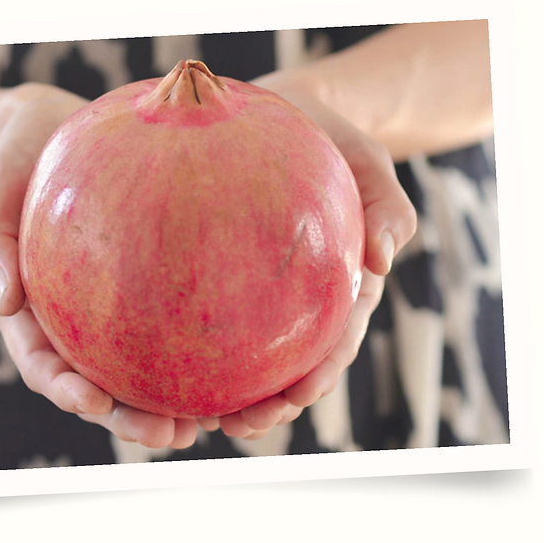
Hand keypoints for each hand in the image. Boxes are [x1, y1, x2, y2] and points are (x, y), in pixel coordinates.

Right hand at [0, 82, 199, 449]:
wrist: (50, 132)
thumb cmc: (16, 160)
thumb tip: (4, 300)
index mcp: (32, 312)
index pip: (45, 364)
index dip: (68, 391)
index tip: (94, 404)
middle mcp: (71, 321)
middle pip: (98, 384)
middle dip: (129, 418)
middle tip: (169, 436)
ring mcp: (106, 308)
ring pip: (138, 368)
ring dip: (168, 403)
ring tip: (210, 423)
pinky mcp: (142, 287)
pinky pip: (169, 324)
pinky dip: (194, 353)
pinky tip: (231, 366)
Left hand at [197, 70, 417, 439]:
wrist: (286, 119)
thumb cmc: (330, 141)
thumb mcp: (366, 160)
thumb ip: (386, 202)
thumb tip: (381, 257)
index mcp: (336, 288)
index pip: (335, 340)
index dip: (320, 372)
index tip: (300, 394)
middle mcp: (297, 304)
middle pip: (288, 367)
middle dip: (271, 404)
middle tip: (245, 423)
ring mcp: (258, 298)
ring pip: (243, 359)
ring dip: (226, 397)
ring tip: (197, 420)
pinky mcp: (218, 284)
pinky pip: (201, 324)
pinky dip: (187, 354)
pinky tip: (158, 372)